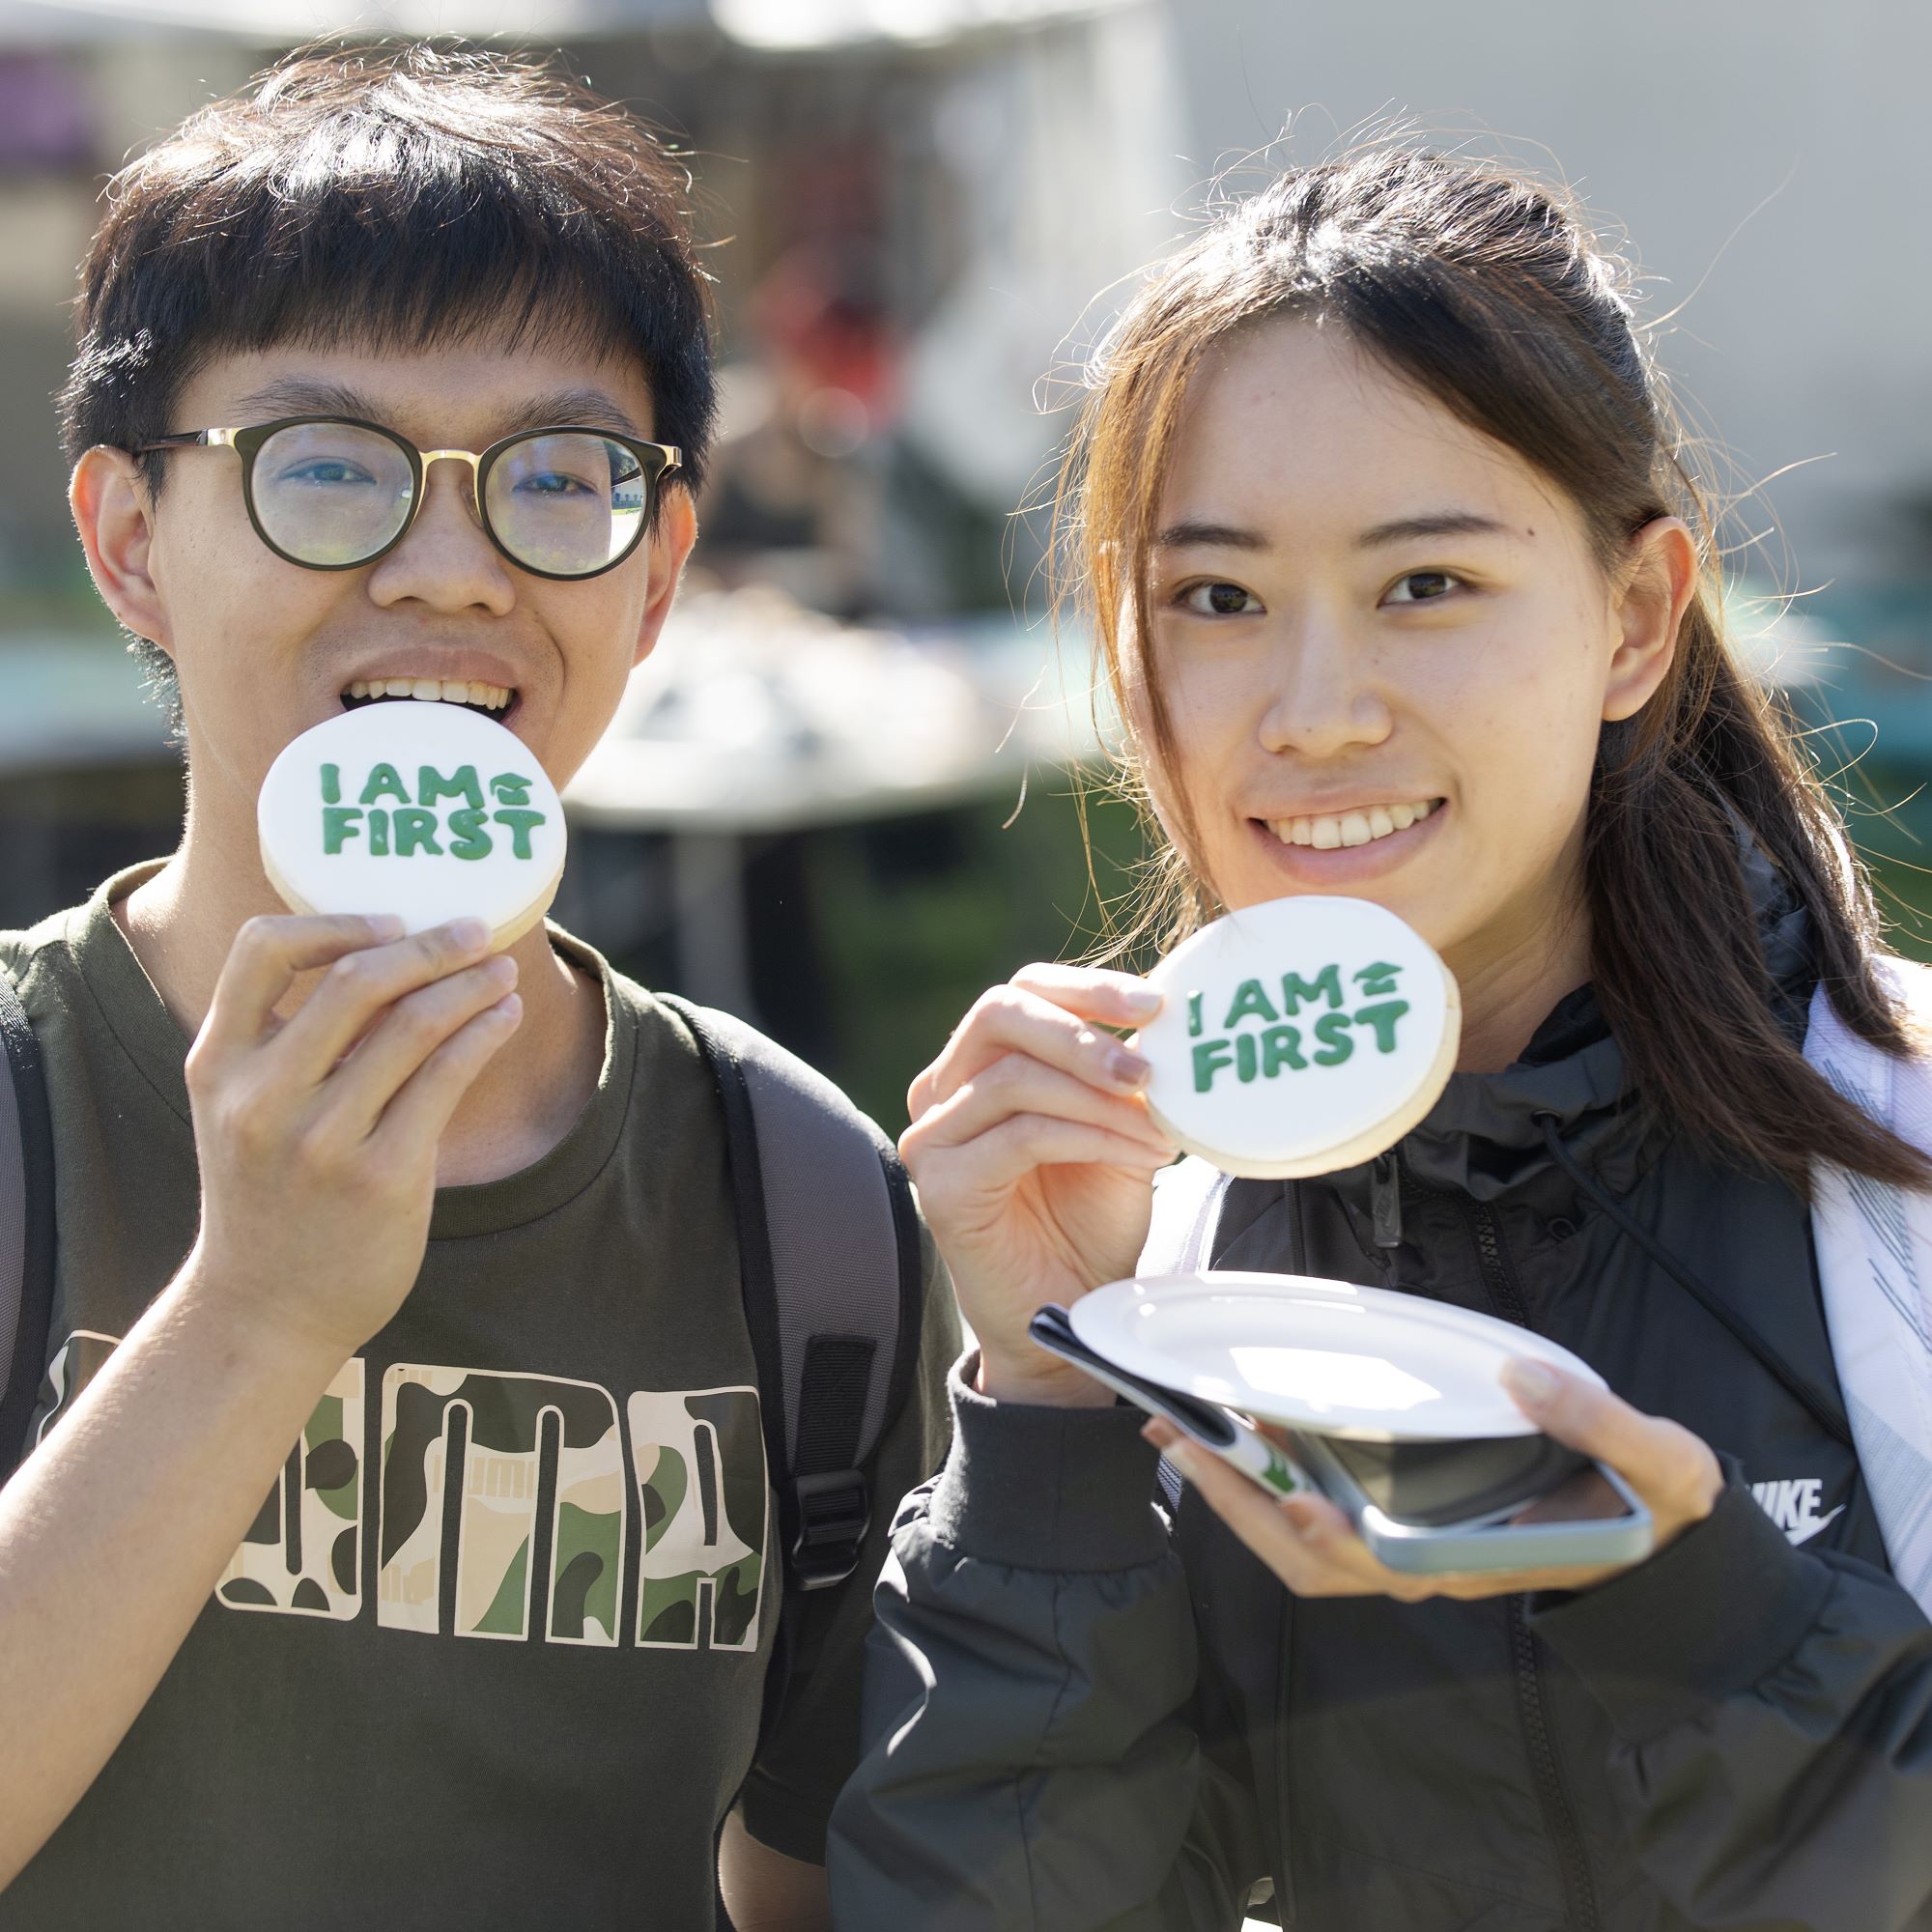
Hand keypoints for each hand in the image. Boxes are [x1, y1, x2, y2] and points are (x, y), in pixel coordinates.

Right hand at [182, 912, 521, 1358]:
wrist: (264, 1312)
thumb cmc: (267, 1196)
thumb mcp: (239, 1112)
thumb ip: (284, 1042)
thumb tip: (387, 957)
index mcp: (218, 1066)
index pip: (260, 950)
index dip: (334, 923)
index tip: (389, 920)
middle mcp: (262, 1098)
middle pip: (358, 979)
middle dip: (429, 945)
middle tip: (473, 930)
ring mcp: (322, 1140)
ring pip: (414, 1025)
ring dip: (471, 985)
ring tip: (501, 973)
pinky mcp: (382, 1178)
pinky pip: (446, 1079)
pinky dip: (485, 1034)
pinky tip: (505, 1017)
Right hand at [900, 963, 1177, 1405]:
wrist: (1070, 1312)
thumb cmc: (1090, 1222)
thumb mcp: (1119, 1130)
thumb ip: (1124, 1078)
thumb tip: (1165, 1024)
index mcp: (979, 1065)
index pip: (1020, 992)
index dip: (1085, 988)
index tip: (1153, 1004)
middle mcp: (942, 1091)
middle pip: (998, 1014)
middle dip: (1082, 1032)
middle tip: (1148, 1067)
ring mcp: (933, 1137)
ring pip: (1013, 1077)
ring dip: (1100, 1098)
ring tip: (1159, 1128)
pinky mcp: (940, 1183)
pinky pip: (1021, 1135)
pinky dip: (1090, 1136)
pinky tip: (1139, 1153)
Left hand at [1143, 1359, 1724, 1600]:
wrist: (1666, 1540)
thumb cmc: (1655, 1506)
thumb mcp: (1658, 1462)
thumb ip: (1596, 1421)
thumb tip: (1524, 1377)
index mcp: (1478, 1554)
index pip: (1384, 1561)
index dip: (1328, 1536)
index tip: (1287, 1497)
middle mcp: (1429, 1560)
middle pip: (1312, 1558)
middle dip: (1240, 1503)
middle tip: (1177, 1436)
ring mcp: (1410, 1545)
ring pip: (1301, 1543)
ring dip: (1239, 1494)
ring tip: (1179, 1433)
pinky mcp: (1403, 1520)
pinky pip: (1318, 1516)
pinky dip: (1267, 1485)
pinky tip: (1237, 1439)